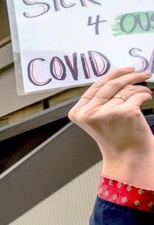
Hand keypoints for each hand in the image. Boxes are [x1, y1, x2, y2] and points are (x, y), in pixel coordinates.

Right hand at [68, 67, 153, 188]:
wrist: (127, 154)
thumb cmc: (117, 135)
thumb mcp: (99, 117)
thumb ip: (100, 99)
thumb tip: (116, 76)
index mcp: (78, 112)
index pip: (96, 86)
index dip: (114, 74)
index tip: (128, 69)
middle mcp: (89, 112)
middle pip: (111, 84)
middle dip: (131, 75)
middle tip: (144, 73)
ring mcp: (106, 112)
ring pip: (127, 89)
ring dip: (140, 89)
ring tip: (145, 95)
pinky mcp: (124, 112)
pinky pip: (138, 95)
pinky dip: (146, 96)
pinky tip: (146, 101)